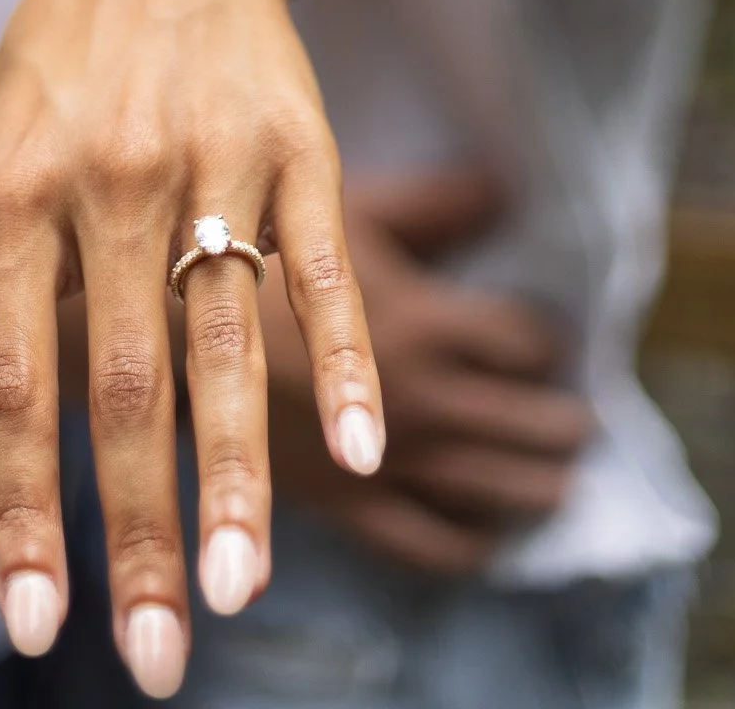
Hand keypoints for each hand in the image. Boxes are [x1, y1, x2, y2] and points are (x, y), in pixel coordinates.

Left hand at [0, 0, 381, 699]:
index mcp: (13, 197)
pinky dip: (345, 354)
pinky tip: (362, 447)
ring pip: (225, 336)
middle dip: (138, 529)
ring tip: (243, 591)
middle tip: (158, 658)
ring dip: (237, 471)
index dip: (20, 507)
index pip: (14, 383)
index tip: (36, 622)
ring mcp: (213, 159)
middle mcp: (108, 181)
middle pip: (123, 380)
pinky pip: (323, 262)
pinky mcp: (299, 141)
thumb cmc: (56, 74)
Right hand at [262, 169, 592, 574]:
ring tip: (556, 480)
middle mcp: (419, 396)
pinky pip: (435, 545)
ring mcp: (387, 463)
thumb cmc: (256, 250)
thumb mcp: (345, 200)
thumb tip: (501, 189)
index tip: (546, 343)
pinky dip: (475, 542)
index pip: (524, 343)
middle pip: (528, 425)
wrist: (156, 324)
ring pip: (496, 491)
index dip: (543, 344)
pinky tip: (488, 529)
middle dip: (559, 424)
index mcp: (422, 318)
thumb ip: (430, 203)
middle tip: (578, 422)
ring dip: (538, 488)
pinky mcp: (347, 509)